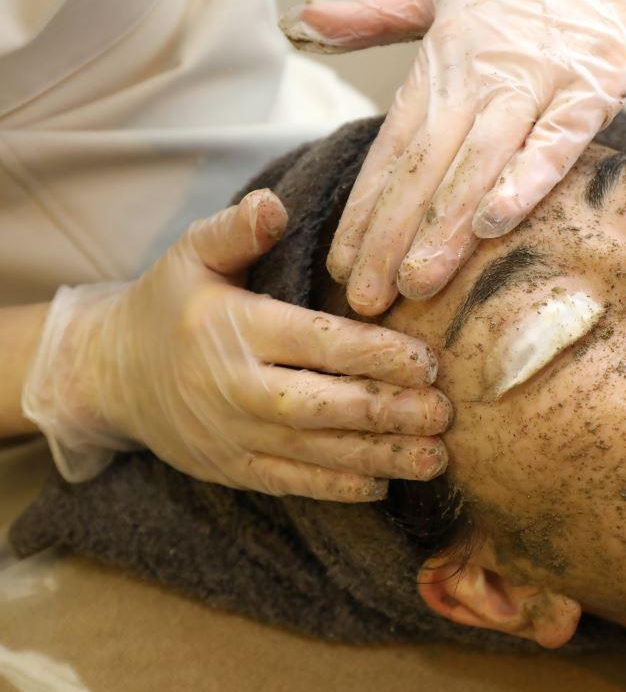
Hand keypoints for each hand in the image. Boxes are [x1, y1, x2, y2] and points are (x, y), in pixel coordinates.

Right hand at [22, 190, 451, 500]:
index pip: (317, 342)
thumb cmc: (170, 303)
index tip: (428, 361)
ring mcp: (232, 435)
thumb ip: (236, 230)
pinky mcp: (232, 469)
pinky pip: (290, 483)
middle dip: (388, 411)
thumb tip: (274, 204)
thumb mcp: (191, 254)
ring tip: (435, 458)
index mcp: (234, 328)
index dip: (375, 354)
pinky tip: (384, 485)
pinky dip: (337, 487)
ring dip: (379, 457)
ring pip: (315, 452)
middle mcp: (234, 387)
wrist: (112, 374)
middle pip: (323, 405)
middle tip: (446, 413)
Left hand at [280, 0, 625, 314]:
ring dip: (444, 225)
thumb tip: (302, 23)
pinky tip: (494, 224)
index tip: (342, 261)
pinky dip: (525, 180)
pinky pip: (555, 142)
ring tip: (416, 281)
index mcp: (441, 61)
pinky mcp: (590, 87)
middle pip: (424, 167)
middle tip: (367, 298)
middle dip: (391, 237)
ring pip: (478, 163)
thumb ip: (372, 13)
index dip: (365, 208)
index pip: (392, 147)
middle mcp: (479, 76)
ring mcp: (535, 82)